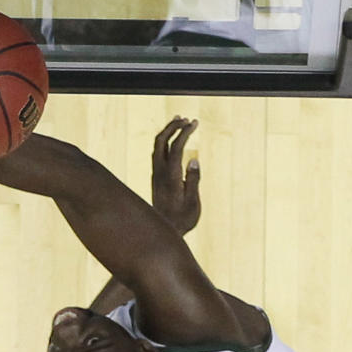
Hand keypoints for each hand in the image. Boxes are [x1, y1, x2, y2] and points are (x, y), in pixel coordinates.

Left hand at [151, 117, 200, 235]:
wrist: (162, 233)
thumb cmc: (181, 221)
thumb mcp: (192, 204)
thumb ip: (193, 181)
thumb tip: (193, 160)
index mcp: (171, 178)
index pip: (176, 148)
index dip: (184, 132)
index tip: (195, 123)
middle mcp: (160, 174)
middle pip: (161, 141)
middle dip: (173, 127)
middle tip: (186, 119)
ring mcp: (155, 175)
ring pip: (157, 146)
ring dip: (167, 132)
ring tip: (179, 122)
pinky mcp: (155, 179)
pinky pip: (157, 153)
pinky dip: (165, 142)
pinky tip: (173, 140)